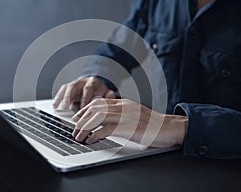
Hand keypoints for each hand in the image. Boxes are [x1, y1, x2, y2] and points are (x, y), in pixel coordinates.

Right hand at [53, 76, 115, 109]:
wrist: (98, 85)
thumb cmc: (102, 91)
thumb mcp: (108, 93)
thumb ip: (109, 96)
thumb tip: (111, 99)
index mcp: (93, 82)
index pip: (88, 88)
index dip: (84, 98)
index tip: (82, 106)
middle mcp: (82, 81)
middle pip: (74, 86)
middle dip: (69, 97)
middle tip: (66, 107)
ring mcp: (75, 83)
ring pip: (67, 88)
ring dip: (62, 98)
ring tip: (58, 107)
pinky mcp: (69, 87)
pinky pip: (62, 91)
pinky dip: (58, 98)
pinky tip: (55, 105)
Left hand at [71, 98, 186, 146]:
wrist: (168, 127)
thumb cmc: (152, 123)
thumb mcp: (134, 113)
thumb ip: (121, 113)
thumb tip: (105, 119)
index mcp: (123, 103)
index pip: (98, 102)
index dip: (85, 110)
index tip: (77, 117)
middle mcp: (122, 107)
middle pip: (95, 108)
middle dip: (81, 118)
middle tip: (74, 128)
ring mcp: (125, 116)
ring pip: (97, 117)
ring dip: (85, 127)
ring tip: (78, 136)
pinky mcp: (128, 128)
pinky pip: (106, 130)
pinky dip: (95, 135)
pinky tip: (91, 140)